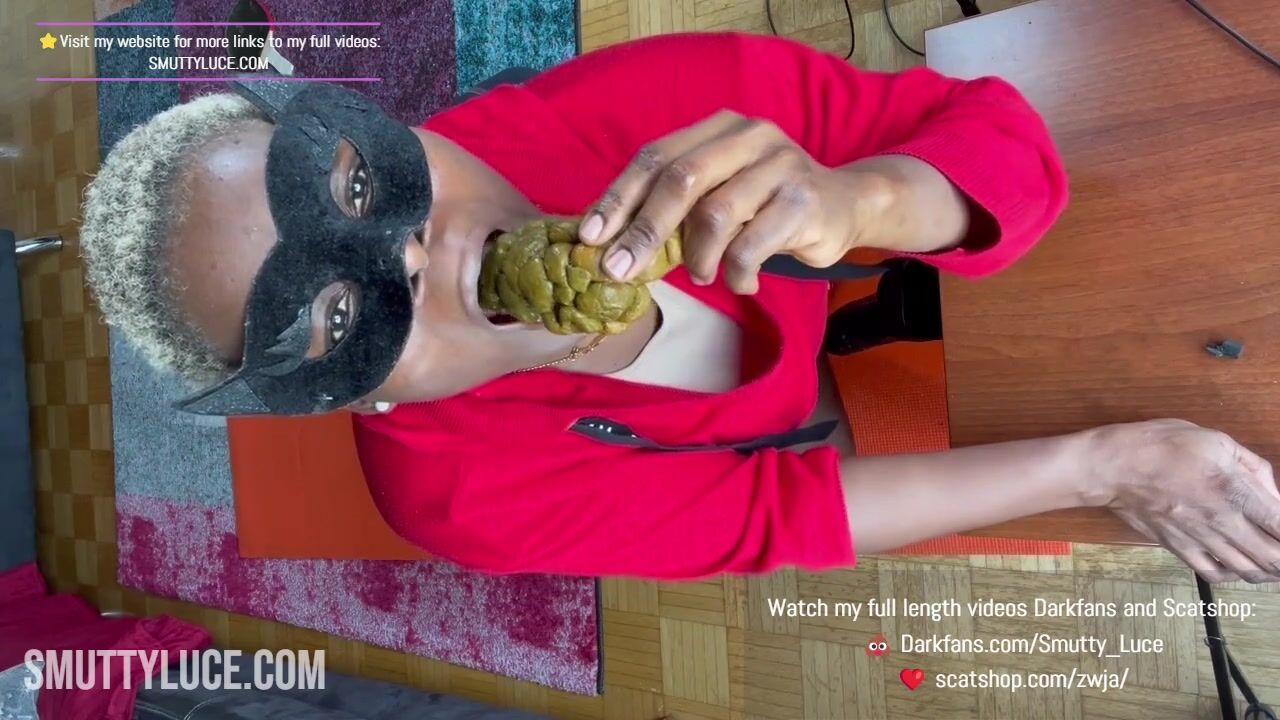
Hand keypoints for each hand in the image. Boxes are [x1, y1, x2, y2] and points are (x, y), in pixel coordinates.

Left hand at [578, 110, 894, 293]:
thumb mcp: (718, 194)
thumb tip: (610, 245)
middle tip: (619, 271)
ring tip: (703, 277)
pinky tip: (742, 282)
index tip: (589, 236)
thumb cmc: (766, 205)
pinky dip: (737, 274)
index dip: (618, 197)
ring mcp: (780, 165)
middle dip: (643, 231)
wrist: (846, 206)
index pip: (655, 156)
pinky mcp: (804, 201)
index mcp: (718, 126)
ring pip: (715, 215)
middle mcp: (749, 135)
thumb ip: (675, 207)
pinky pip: (751, 246)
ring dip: (698, 259)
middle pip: (680, 179)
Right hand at [1090, 419, 1279, 582]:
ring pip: (1250, 571)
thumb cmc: (1161, 446)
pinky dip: (1235, 575)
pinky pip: (1216, 574)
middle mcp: (1222, 521)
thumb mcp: (1214, 440)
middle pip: (1274, 557)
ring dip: (1268, 570)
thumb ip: (1252, 467)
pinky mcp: (1180, 548)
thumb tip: (1273, 493)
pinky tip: (1238, 564)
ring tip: (1272, 560)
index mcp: (1235, 490)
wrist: (1114, 467)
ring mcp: (1201, 539)